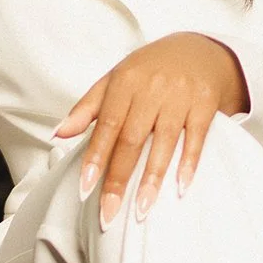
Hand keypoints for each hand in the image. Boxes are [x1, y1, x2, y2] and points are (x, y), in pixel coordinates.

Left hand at [55, 34, 249, 227]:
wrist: (199, 49)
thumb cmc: (150, 70)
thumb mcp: (115, 80)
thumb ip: (87, 108)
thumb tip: (58, 134)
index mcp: (125, 82)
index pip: (107, 126)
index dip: (96, 158)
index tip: (86, 190)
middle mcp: (152, 88)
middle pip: (132, 139)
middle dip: (119, 179)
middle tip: (109, 213)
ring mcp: (180, 95)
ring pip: (164, 142)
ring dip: (152, 178)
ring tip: (141, 209)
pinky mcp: (204, 103)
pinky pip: (196, 137)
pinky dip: (189, 163)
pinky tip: (181, 187)